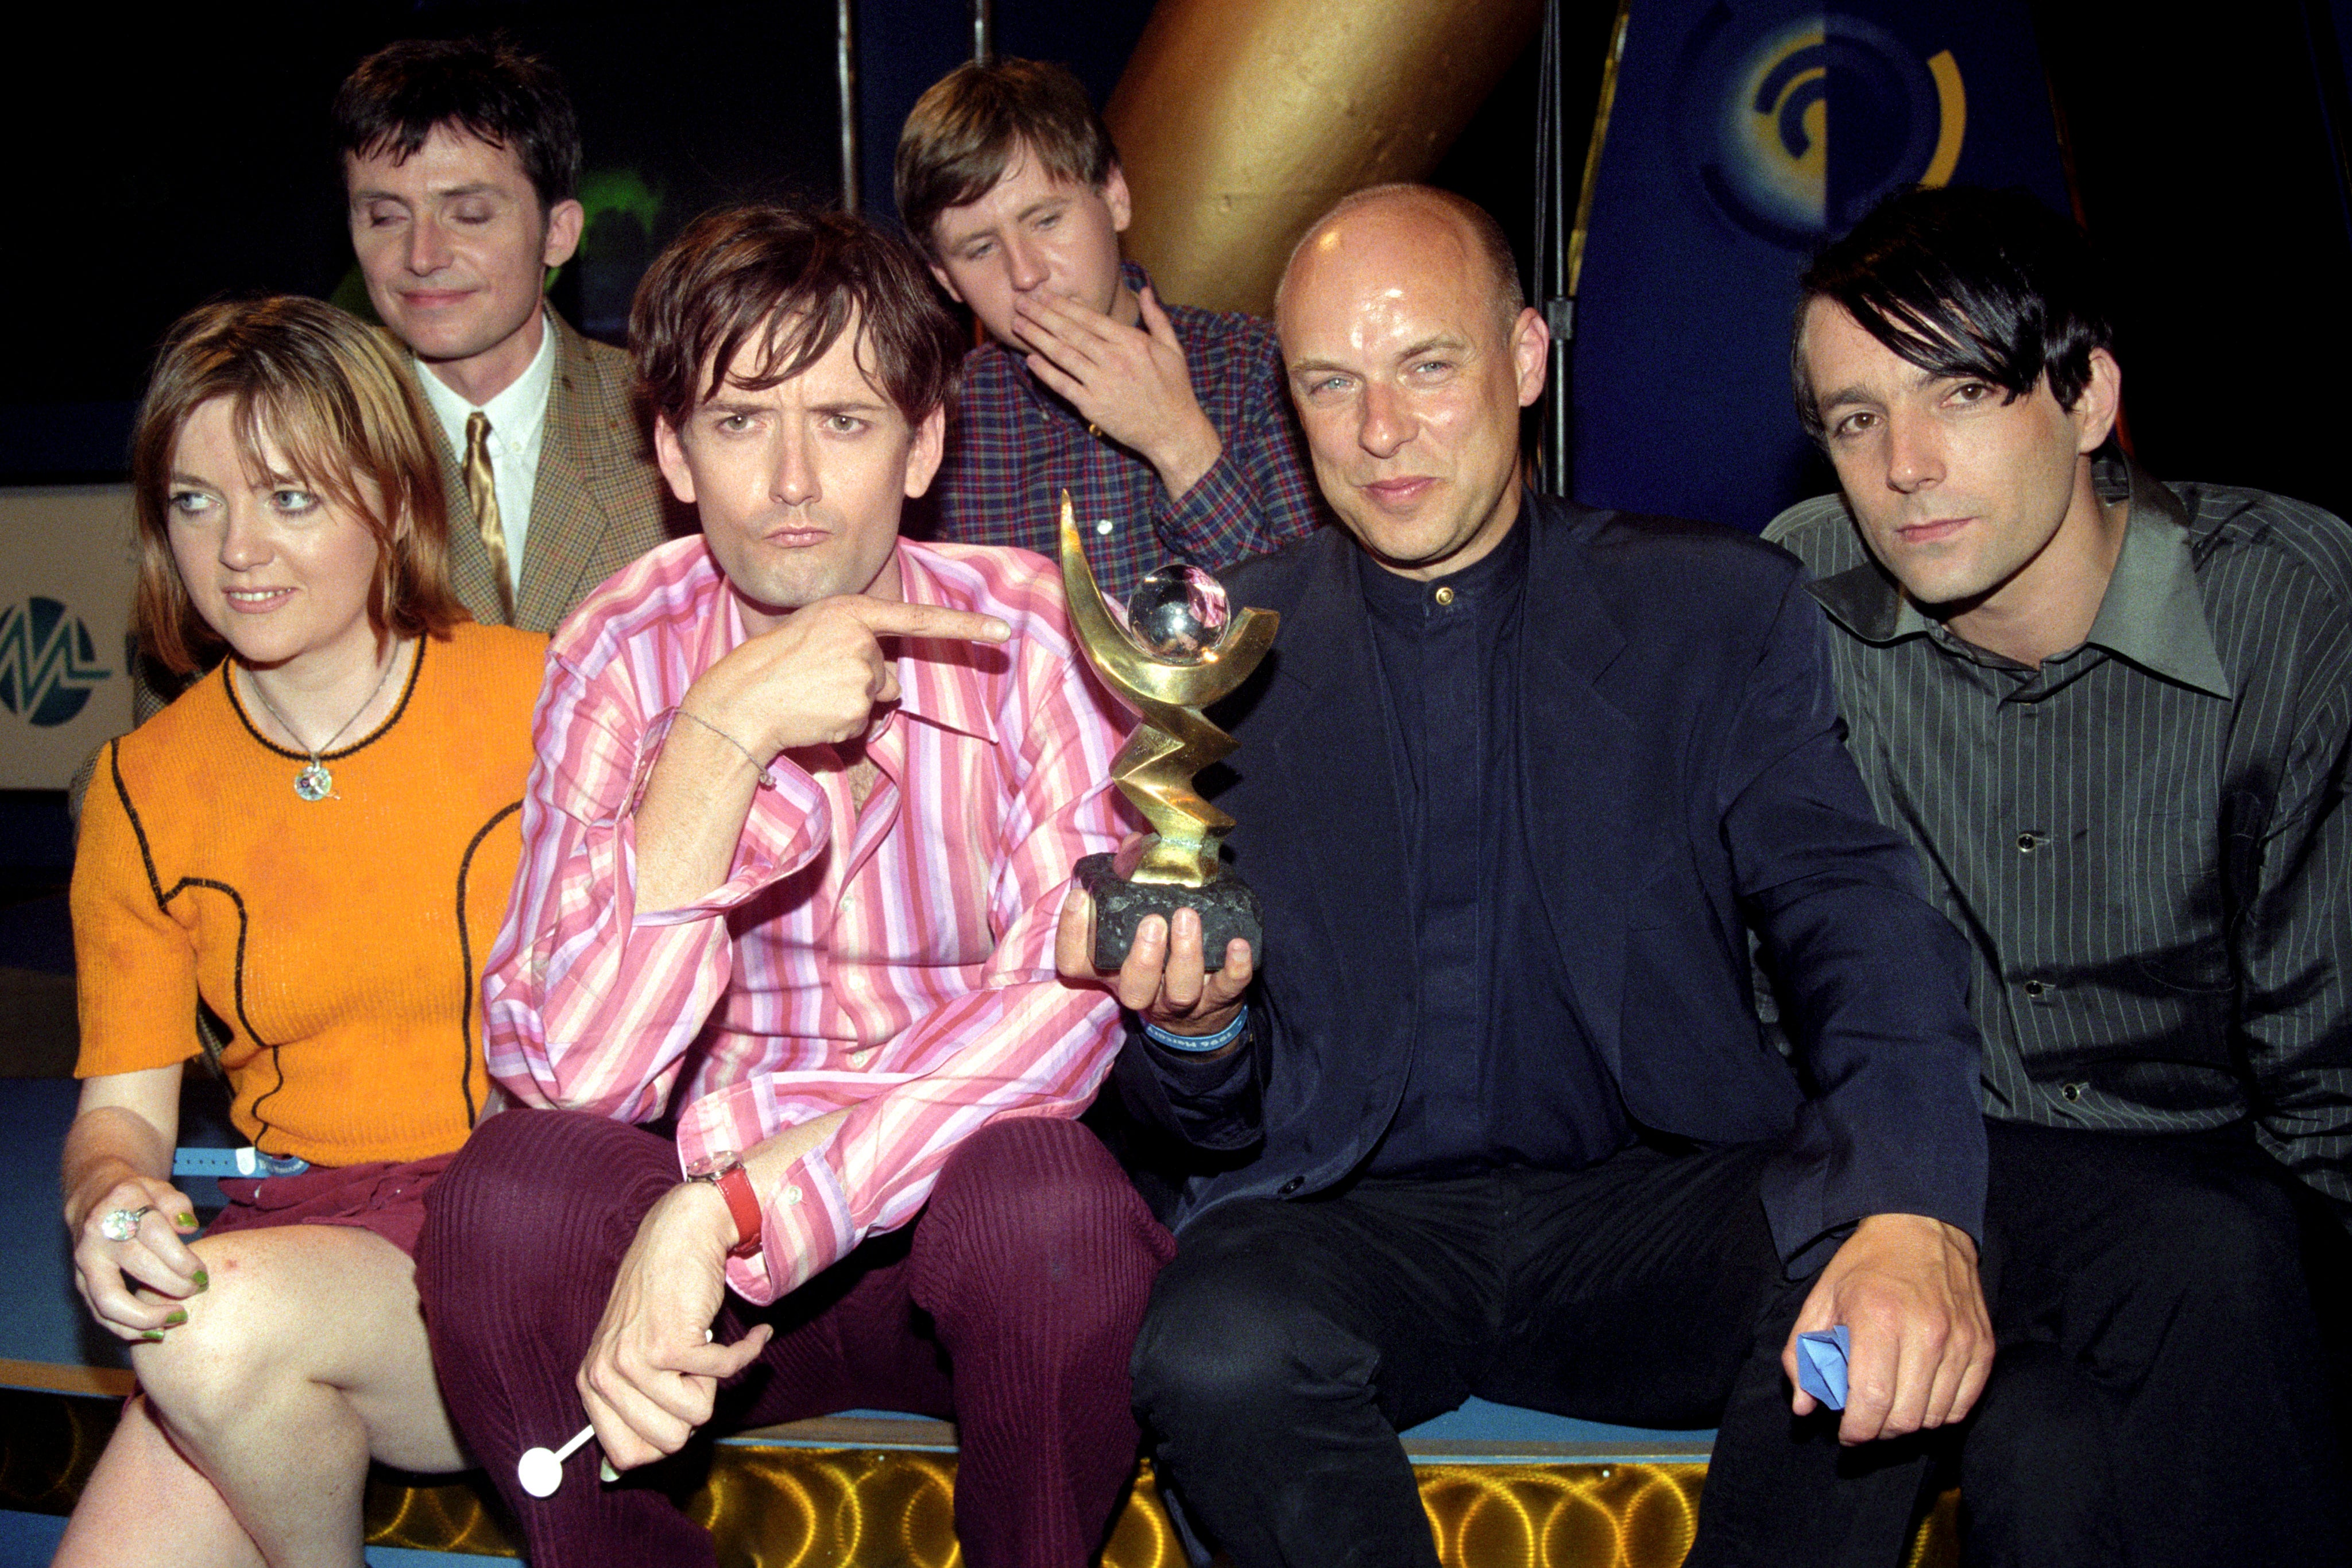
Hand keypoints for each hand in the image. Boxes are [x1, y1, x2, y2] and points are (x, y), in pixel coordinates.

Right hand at [70, 1175, 203, 1340]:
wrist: (94, 1198)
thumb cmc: (137, 1196)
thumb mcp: (159, 1188)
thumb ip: (177, 1205)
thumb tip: (188, 1227)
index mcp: (120, 1206)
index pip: (155, 1234)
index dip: (182, 1258)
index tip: (202, 1274)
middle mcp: (98, 1236)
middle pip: (138, 1266)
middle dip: (173, 1284)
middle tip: (197, 1290)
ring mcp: (84, 1263)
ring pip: (109, 1300)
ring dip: (146, 1317)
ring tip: (177, 1319)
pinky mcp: (80, 1283)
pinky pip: (99, 1314)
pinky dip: (126, 1329)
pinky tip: (154, 1333)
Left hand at [577, 1182, 773, 1470]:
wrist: (679, 1237)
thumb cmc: (662, 1298)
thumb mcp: (631, 1356)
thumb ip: (628, 1407)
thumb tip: (621, 1472)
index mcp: (591, 1384)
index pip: (626, 1457)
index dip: (664, 1438)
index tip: (676, 1406)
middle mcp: (605, 1375)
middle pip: (669, 1441)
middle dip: (693, 1408)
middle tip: (691, 1369)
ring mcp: (636, 1360)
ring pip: (698, 1414)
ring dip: (714, 1380)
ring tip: (702, 1346)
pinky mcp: (671, 1344)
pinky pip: (725, 1374)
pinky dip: (745, 1352)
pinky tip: (746, 1334)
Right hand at [690, 595, 1010, 759]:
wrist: (740, 699)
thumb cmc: (774, 666)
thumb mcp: (816, 633)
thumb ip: (856, 641)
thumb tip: (892, 682)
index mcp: (851, 612)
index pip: (918, 619)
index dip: (966, 627)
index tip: (1003, 632)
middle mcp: (861, 638)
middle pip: (887, 673)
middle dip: (861, 684)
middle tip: (815, 682)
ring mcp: (860, 673)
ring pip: (877, 699)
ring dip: (851, 705)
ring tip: (811, 697)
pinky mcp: (856, 706)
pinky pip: (863, 723)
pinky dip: (842, 725)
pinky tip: (812, 714)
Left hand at [1015, 285, 1221, 496]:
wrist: (1174, 431)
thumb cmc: (1175, 389)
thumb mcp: (1172, 348)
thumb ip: (1156, 317)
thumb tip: (1145, 290)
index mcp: (1132, 342)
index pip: (1089, 318)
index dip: (1062, 304)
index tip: (1043, 294)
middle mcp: (1114, 359)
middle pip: (1070, 332)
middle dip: (1042, 315)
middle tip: (1020, 302)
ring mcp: (1101, 383)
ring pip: (1062, 355)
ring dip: (1037, 338)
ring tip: (1018, 324)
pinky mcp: (1092, 407)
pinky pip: (1063, 385)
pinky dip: (1045, 372)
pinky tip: (1030, 360)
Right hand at [1056, 882, 1250, 1041]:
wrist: (1196, 1011)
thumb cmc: (1158, 950)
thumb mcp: (1135, 919)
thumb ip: (1131, 879)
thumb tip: (1135, 842)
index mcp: (1111, 969)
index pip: (1074, 963)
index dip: (1071, 934)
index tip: (1080, 897)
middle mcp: (1142, 989)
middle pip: (1133, 988)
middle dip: (1144, 957)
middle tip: (1153, 922)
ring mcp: (1180, 1000)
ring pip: (1180, 991)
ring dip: (1186, 956)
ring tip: (1187, 917)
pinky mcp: (1219, 999)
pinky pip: (1227, 989)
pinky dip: (1234, 968)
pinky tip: (1237, 944)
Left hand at [1786, 1212, 1991, 1444]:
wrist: (1922, 1226)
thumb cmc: (1866, 1265)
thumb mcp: (1821, 1299)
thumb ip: (1804, 1355)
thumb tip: (1804, 1407)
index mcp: (1878, 1319)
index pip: (1871, 1401)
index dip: (1856, 1430)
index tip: (1846, 1434)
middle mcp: (1925, 1332)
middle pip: (1904, 1417)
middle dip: (1878, 1431)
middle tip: (1865, 1421)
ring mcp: (1960, 1340)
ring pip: (1934, 1417)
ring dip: (1908, 1423)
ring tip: (1890, 1407)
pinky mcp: (1982, 1345)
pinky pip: (1963, 1404)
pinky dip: (1939, 1413)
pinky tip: (1920, 1398)